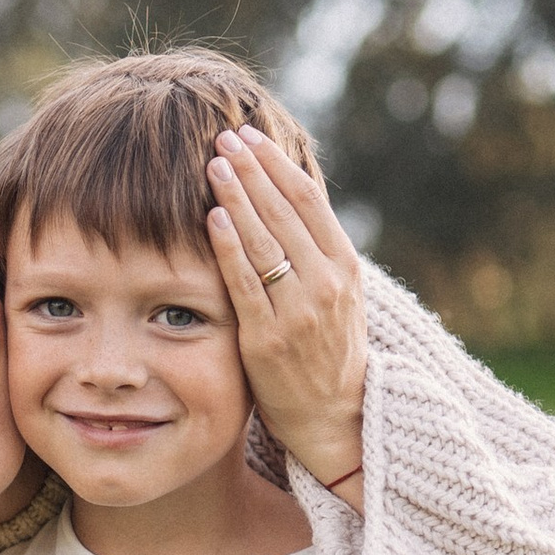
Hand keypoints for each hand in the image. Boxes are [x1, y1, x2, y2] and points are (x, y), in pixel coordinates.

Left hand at [205, 125, 367, 493]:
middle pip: (285, 211)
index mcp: (344, 267)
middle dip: (253, 168)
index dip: (277, 163)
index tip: (250, 135)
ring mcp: (299, 312)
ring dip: (237, 196)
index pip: (309, 200)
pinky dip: (229, 247)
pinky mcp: (268, 339)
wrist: (338, 419)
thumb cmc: (329, 352)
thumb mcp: (338, 296)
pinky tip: (211, 217)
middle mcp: (326, 284)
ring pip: (265, 240)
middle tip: (223, 135)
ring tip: (214, 163)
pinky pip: (246, 284)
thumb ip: (316, 251)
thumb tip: (290, 195)